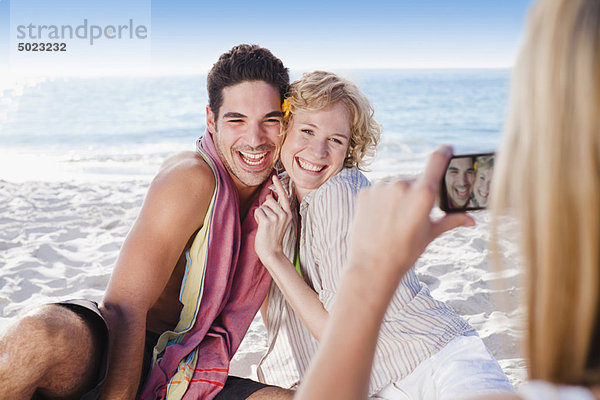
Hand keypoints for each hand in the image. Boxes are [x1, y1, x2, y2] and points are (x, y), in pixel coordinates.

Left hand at [254, 175, 292, 264]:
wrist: (271, 252)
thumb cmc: (272, 236)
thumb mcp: (279, 221)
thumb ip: (276, 208)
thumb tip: (269, 195)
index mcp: (288, 213)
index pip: (283, 196)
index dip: (279, 186)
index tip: (274, 177)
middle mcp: (284, 214)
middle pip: (269, 200)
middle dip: (264, 207)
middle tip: (266, 221)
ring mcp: (276, 217)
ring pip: (263, 206)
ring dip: (260, 214)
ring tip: (264, 224)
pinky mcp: (268, 221)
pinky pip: (258, 211)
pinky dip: (256, 217)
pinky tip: (261, 226)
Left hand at [348, 146, 474, 284]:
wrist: (372, 266)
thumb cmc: (405, 252)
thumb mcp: (430, 234)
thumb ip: (451, 221)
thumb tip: (471, 220)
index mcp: (423, 194)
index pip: (436, 160)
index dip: (444, 152)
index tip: (447, 149)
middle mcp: (402, 185)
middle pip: (416, 180)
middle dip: (418, 192)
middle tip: (414, 214)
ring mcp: (381, 188)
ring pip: (396, 186)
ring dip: (399, 197)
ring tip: (395, 221)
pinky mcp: (365, 193)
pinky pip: (379, 192)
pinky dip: (382, 202)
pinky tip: (381, 219)